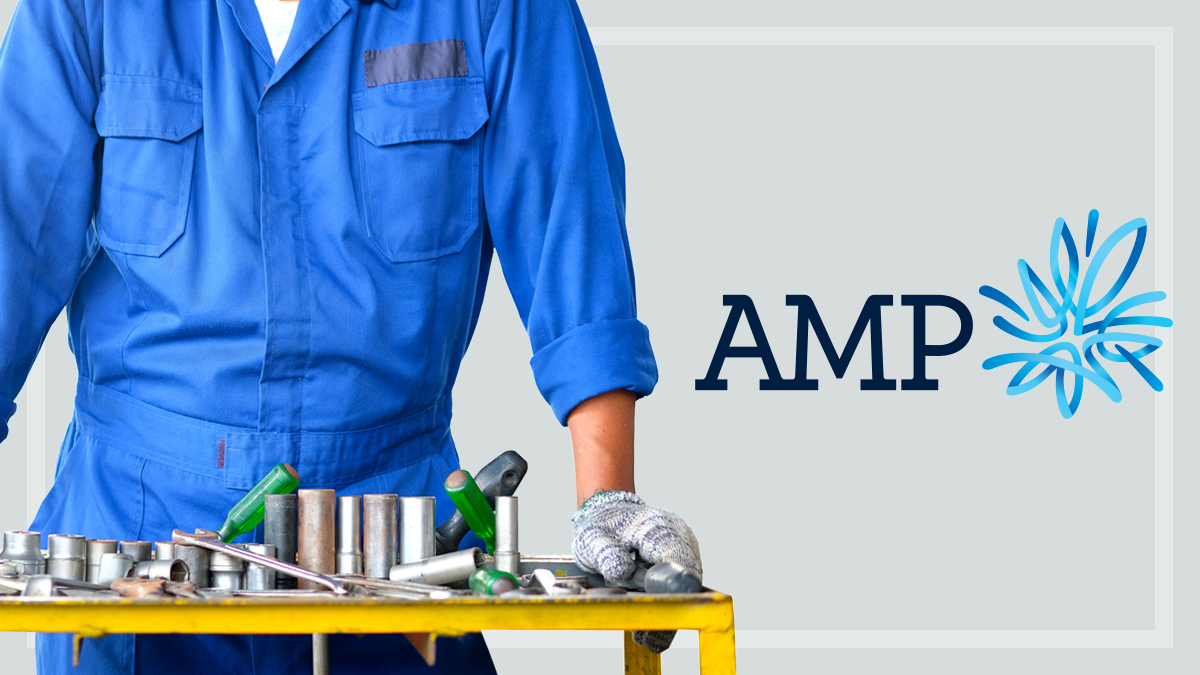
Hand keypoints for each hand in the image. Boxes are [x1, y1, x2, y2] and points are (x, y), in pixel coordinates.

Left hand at [571, 490, 702, 652]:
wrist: (610, 515)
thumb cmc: (602, 526)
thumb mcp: (592, 538)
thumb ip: (605, 553)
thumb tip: (622, 572)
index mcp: (657, 525)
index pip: (676, 556)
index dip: (674, 584)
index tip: (666, 608)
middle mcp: (679, 536)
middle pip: (687, 577)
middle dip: (669, 607)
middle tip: (647, 636)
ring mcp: (684, 550)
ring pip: (686, 587)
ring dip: (667, 611)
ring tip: (645, 637)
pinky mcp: (683, 564)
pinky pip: (679, 589)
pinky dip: (665, 608)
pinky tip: (650, 629)